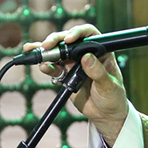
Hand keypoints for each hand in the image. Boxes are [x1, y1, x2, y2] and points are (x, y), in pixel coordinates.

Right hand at [24, 25, 128, 144]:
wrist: (105, 115)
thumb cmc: (113, 97)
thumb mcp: (109, 85)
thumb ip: (98, 72)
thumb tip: (87, 57)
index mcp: (101, 51)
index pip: (89, 34)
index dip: (77, 32)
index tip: (68, 39)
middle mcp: (86, 54)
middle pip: (68, 40)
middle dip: (55, 41)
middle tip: (46, 45)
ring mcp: (74, 63)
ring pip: (57, 53)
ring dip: (45, 52)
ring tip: (34, 52)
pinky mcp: (66, 75)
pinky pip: (54, 68)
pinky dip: (46, 67)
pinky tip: (42, 67)